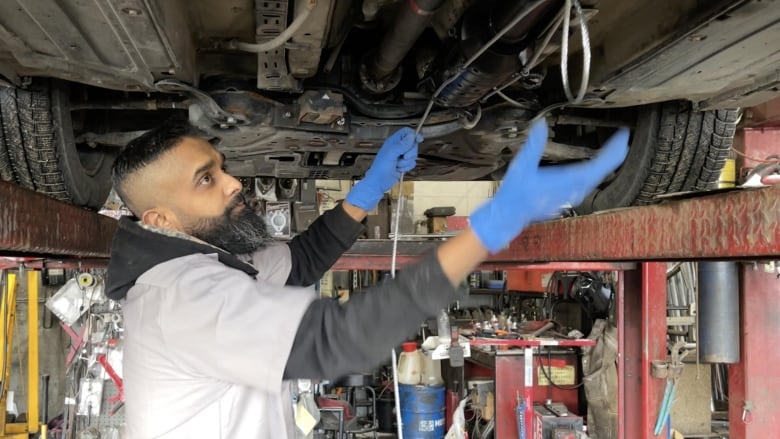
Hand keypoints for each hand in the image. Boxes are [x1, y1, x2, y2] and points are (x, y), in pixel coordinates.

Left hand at [346, 127, 421, 209]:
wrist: (379, 182)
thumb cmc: (380, 168)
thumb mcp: (390, 154)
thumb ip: (401, 145)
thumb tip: (412, 136)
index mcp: (393, 142)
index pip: (406, 132)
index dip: (413, 134)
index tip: (419, 139)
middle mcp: (398, 147)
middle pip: (413, 143)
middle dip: (411, 152)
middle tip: (403, 156)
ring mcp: (401, 156)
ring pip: (413, 154)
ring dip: (407, 162)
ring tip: (397, 165)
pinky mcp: (404, 165)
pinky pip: (412, 163)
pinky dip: (407, 167)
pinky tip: (399, 170)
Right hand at [469, 118, 628, 252]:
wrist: (509, 215)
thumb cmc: (515, 194)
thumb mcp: (522, 165)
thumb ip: (534, 145)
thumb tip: (540, 124)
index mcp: (566, 181)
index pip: (598, 165)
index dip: (613, 150)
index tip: (623, 136)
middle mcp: (573, 190)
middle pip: (601, 171)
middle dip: (614, 154)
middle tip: (623, 139)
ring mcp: (571, 195)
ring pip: (596, 179)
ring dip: (606, 164)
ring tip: (613, 150)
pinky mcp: (567, 198)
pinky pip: (588, 184)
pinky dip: (596, 172)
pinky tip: (594, 168)